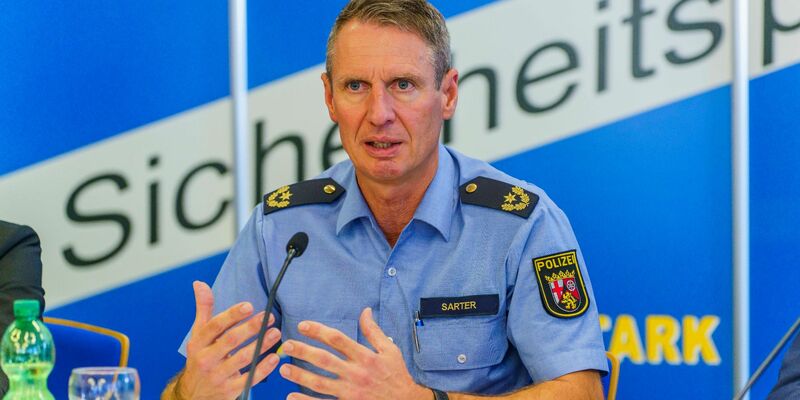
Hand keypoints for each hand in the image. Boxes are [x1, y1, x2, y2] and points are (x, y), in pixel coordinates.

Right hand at [178, 281, 282, 399]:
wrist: (193, 394)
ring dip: (261, 345)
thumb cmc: (200, 358)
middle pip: (230, 341)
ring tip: (276, 333)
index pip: (215, 326)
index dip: (231, 315)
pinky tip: (274, 358)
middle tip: (268, 317)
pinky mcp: (229, 390)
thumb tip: (199, 283)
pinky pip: (249, 379)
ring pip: (242, 359)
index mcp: (198, 343)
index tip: (248, 306)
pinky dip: (263, 368)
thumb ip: (203, 309)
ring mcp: (218, 376)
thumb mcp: (198, 335)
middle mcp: (206, 359)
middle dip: (250, 328)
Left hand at [279, 307, 431, 399]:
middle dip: (303, 351)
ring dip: (300, 376)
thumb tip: (365, 311)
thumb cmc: (397, 376)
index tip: (303, 325)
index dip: (319, 331)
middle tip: (287, 345)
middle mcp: (356, 373)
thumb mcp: (390, 350)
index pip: (338, 339)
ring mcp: (351, 392)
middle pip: (325, 360)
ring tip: (283, 370)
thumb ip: (374, 331)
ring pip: (320, 383)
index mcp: (365, 357)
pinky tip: (291, 397)